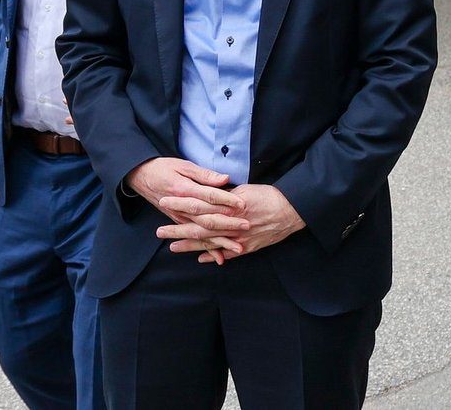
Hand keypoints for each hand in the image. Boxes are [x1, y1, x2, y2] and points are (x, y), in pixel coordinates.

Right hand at [128, 158, 245, 261]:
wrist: (141, 177)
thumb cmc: (162, 168)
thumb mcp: (183, 165)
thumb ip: (204, 174)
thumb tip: (224, 179)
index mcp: (183, 190)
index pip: (209, 197)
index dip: (226, 200)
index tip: (242, 204)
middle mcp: (182, 208)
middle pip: (208, 218)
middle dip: (229, 224)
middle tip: (247, 226)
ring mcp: (180, 218)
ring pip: (203, 233)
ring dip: (221, 241)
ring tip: (239, 248)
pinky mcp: (180, 223)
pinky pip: (195, 238)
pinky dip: (208, 249)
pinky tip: (220, 258)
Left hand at [175, 184, 303, 263]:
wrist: (291, 211)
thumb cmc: (268, 196)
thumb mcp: (244, 190)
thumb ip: (225, 195)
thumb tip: (210, 194)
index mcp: (227, 205)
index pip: (198, 204)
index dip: (180, 204)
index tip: (164, 202)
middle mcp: (229, 222)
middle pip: (198, 226)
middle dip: (178, 229)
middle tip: (159, 231)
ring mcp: (237, 237)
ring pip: (209, 242)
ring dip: (190, 246)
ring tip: (173, 247)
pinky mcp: (247, 247)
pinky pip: (227, 254)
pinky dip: (214, 256)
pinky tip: (201, 259)